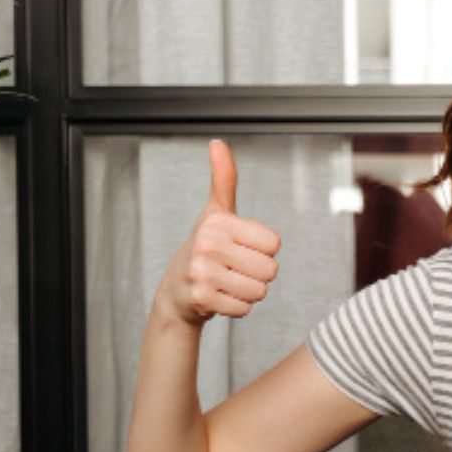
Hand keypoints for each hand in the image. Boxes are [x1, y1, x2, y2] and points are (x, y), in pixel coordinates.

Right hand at [155, 141, 282, 325]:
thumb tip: (217, 143)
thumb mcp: (216, 212)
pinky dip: (237, 307)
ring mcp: (203, 272)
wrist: (176, 290)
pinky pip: (244, 308)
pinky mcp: (202, 299)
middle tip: (235, 269)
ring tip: (228, 282)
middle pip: (270, 269)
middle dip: (258, 274)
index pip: (274, 243)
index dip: (263, 249)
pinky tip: (220, 297)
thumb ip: (224, 179)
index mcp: (218, 221)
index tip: (241, 248)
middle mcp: (208, 244)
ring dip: (249, 292)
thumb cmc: (205, 248)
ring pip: (259, 291)